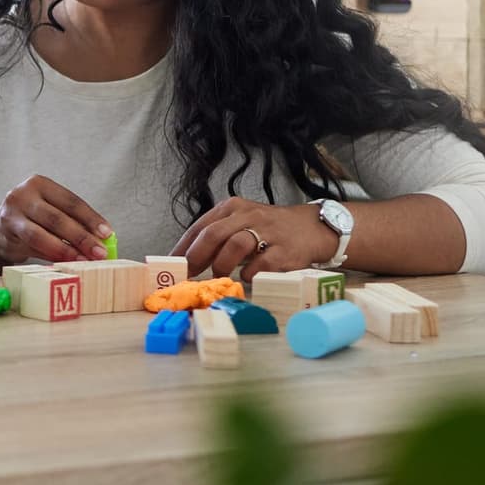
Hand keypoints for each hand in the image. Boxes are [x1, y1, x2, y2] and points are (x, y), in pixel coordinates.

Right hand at [0, 174, 111, 271]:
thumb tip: (102, 240)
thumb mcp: (51, 212)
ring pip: (43, 234)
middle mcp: (23, 194)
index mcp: (40, 183)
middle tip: (99, 253)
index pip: (71, 201)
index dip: (91, 218)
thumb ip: (73, 222)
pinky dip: (52, 254)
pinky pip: (33, 245)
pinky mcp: (7, 231)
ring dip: (67, 250)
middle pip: (58, 218)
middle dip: (82, 237)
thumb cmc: (33, 220)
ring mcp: (12, 212)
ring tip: (85, 260)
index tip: (107, 233)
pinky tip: (66, 261)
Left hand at [175, 197, 338, 281]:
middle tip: (190, 274)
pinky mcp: (285, 251)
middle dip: (196, 257)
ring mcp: (268, 232)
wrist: (312, 228)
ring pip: (235, 245)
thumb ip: (218, 236)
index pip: (199, 226)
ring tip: (219, 276)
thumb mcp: (241, 223)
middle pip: (213, 234)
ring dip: (222, 265)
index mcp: (232, 208)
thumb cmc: (269, 229)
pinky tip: (247, 277)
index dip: (183, 247)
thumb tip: (188, 259)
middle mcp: (248, 215)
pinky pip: (260, 265)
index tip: (172, 265)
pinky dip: (249, 274)